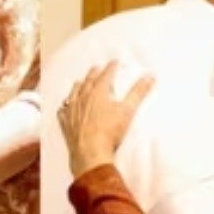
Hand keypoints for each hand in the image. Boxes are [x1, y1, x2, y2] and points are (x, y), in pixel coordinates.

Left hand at [57, 61, 153, 178]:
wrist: (90, 151)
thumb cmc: (110, 131)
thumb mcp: (128, 110)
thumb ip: (138, 92)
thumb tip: (150, 76)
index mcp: (98, 92)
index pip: (106, 75)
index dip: (111, 68)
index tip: (114, 62)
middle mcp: (82, 98)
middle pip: (88, 81)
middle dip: (94, 73)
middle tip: (97, 68)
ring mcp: (72, 110)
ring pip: (73, 93)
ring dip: (78, 86)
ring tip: (80, 82)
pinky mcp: (66, 123)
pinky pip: (63, 111)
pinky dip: (65, 106)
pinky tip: (65, 106)